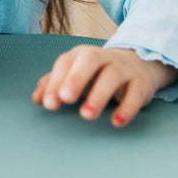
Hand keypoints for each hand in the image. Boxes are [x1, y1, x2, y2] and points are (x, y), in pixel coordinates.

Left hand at [31, 44, 177, 127]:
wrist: (137, 64)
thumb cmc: (97, 73)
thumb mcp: (75, 75)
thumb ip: (54, 85)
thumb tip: (36, 99)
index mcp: (81, 55)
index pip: (66, 63)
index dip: (56, 82)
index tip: (49, 104)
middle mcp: (103, 57)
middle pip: (89, 60)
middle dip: (76, 78)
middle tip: (66, 99)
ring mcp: (123, 68)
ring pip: (112, 76)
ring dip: (99, 95)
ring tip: (87, 115)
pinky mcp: (141, 83)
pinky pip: (135, 93)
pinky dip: (127, 108)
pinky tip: (116, 122)